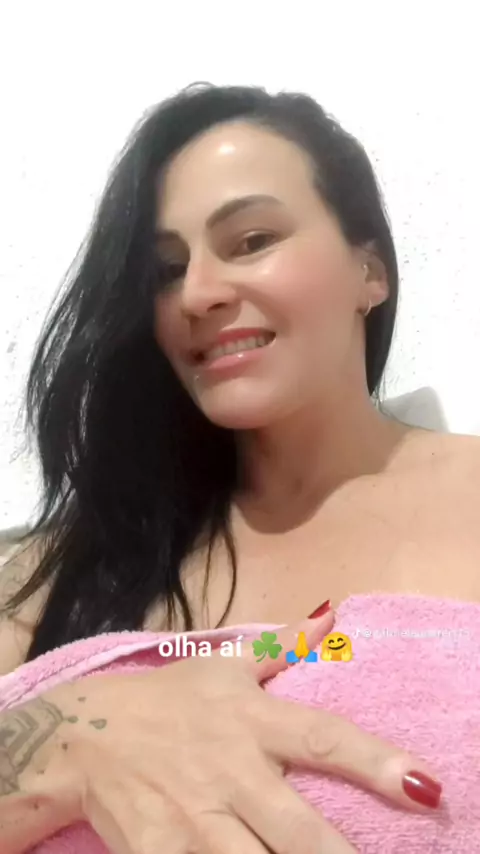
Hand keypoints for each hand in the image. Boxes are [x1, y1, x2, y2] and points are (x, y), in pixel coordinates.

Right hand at [10, 612, 441, 853]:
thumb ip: (281, 646)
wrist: (83, 736)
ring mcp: (195, 818)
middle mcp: (230, 770)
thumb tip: (331, 614)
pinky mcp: (161, 853)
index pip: (323, 739)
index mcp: (250, 719)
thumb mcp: (222, 665)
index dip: (376, 762)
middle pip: (298, 827)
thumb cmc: (166, 700)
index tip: (425, 786)